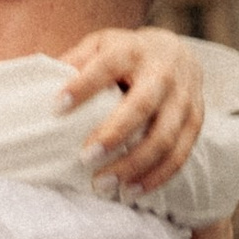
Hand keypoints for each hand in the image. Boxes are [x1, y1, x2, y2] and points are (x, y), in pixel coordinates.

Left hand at [59, 25, 204, 191]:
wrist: (177, 52)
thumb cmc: (126, 55)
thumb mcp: (101, 46)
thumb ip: (76, 62)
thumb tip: (43, 84)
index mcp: (133, 51)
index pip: (107, 66)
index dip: (83, 86)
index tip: (56, 107)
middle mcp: (162, 74)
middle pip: (141, 106)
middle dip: (114, 134)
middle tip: (84, 157)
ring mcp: (183, 99)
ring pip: (163, 137)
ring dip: (133, 165)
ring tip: (103, 185)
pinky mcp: (195, 121)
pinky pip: (179, 154)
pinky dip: (155, 177)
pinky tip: (130, 192)